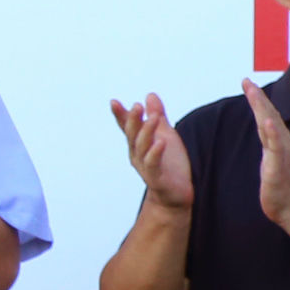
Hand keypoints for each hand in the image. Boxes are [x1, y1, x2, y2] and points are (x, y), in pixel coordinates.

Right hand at [110, 92, 192, 209]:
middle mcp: (137, 155)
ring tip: (153, 118)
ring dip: (147, 132)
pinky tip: (160, 143)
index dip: (121, 116)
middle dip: (133, 121)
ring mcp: (145, 167)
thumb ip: (157, 116)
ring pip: (143, 148)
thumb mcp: (166, 135)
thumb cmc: (170, 164)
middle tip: (137, 106)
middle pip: (133, 135)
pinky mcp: (156, 178)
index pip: (128, 127)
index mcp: (138, 144)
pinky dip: (156, 153)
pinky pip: (153, 164)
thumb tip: (150, 95)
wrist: (176, 195)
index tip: (114, 102)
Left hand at [242, 79, 289, 223]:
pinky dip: (272, 133)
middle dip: (257, 97)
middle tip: (247, 81)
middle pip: (268, 115)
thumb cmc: (282, 184)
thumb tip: (266, 127)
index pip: (267, 115)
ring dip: (263, 108)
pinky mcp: (279, 165)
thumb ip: (270, 142)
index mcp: (279, 140)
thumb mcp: (273, 158)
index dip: (258, 99)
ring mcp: (281, 153)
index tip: (248, 83)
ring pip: (271, 126)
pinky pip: (275, 147)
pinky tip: (267, 122)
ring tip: (254, 93)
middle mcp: (282, 142)